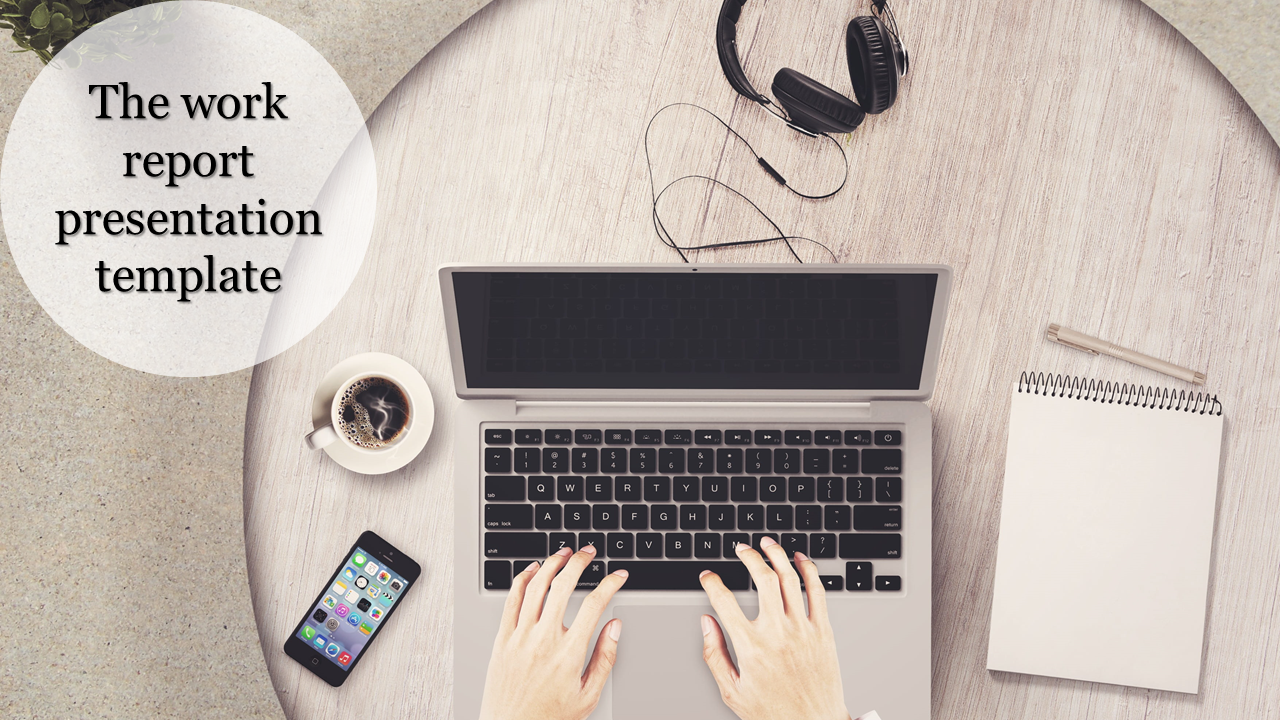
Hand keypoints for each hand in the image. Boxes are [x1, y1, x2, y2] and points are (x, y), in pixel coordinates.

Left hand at [479, 544, 628, 719]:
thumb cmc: (549, 717)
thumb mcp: (588, 695)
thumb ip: (605, 658)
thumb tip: (615, 626)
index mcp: (568, 653)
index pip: (594, 605)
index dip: (610, 584)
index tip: (618, 576)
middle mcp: (543, 640)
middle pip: (563, 585)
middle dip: (579, 562)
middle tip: (589, 552)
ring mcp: (519, 637)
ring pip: (536, 586)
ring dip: (551, 563)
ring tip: (563, 553)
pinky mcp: (501, 639)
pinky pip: (511, 600)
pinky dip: (522, 579)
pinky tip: (532, 570)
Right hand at [698, 538, 850, 719]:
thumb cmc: (773, 712)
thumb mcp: (732, 690)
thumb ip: (714, 654)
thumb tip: (705, 623)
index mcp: (751, 646)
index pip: (724, 601)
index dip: (712, 583)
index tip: (708, 576)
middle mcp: (777, 633)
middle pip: (762, 579)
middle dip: (748, 556)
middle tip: (741, 549)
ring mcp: (803, 629)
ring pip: (790, 578)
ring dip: (777, 554)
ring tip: (767, 544)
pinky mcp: (823, 631)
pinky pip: (817, 592)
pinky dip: (808, 570)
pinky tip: (800, 559)